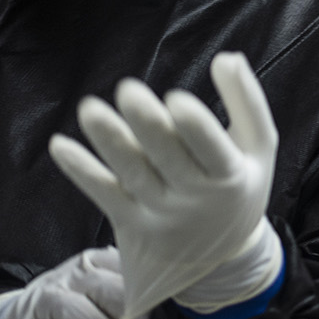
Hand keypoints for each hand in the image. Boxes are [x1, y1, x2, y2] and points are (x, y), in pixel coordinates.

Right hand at [0, 248, 145, 318]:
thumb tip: (157, 299)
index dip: (141, 289)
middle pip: (102, 287)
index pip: (120, 265)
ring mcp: (43, 303)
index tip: (149, 309)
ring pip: (78, 313)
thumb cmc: (69, 313)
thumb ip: (122, 293)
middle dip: (126, 313)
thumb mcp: (95, 296)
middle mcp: (65, 278)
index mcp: (88, 264)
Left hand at [48, 51, 281, 317]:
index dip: (195, 128)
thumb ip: (246, 101)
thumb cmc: (239, 185)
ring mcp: (161, 213)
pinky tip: (60, 145)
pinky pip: (105, 194)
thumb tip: (227, 58)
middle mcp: (195, 199)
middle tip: (128, 89)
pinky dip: (82, 171)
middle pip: (168, 159)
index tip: (176, 99)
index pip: (213, 152)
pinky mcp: (131, 221)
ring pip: (133, 175)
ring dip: (110, 142)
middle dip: (148, 125)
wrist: (219, 260)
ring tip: (90, 108)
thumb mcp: (257, 149)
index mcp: (231, 177)